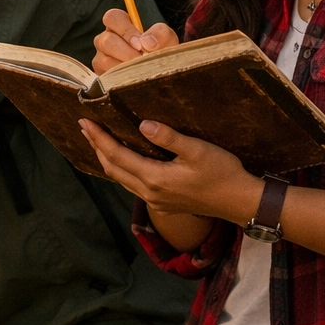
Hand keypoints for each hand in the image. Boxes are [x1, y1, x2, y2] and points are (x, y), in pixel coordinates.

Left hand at [79, 118, 261, 224]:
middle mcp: (150, 193)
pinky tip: (122, 160)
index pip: (117, 155)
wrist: (240, 202)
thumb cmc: (222, 173)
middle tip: (85, 127)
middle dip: (97, 147)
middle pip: (113, 168)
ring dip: (107, 159)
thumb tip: (142, 124)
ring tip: (97, 141)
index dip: (99, 138)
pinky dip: (121, 169)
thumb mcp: (198, 150)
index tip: (85, 121)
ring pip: (121, 179)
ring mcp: (156, 200)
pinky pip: (132, 185)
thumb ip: (169, 137)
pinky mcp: (163, 203)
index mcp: (155, 178)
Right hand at [92, 9, 177, 73]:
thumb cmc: (160, 52)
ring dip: (124, 67)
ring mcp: (101, 60)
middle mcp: (106, 41)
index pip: (112, 18)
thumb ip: (161, 34)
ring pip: (103, 61)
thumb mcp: (166, 40)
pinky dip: (121, 80)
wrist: (162, 75)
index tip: (140, 44)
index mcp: (119, 26)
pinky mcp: (102, 78)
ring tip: (141, 71)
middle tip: (141, 60)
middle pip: (106, 40)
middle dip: (126, 52)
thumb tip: (147, 42)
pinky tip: (134, 80)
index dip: (125, 30)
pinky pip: (106, 78)